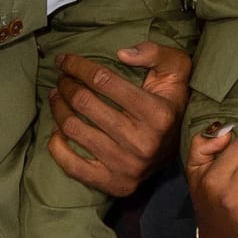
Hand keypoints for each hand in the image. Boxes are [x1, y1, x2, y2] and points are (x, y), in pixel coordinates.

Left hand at [48, 39, 190, 198]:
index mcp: (157, 114)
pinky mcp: (115, 184)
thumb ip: (155, 53)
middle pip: (84, 103)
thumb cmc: (171, 102)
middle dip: (66, 85)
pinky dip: (57, 146)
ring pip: (74, 129)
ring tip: (57, 97)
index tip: (64, 60)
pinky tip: (57, 131)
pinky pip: (73, 166)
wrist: (180, 146)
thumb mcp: (176, 70)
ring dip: (58, 108)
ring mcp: (127, 166)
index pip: (103, 80)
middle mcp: (142, 142)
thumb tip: (121, 54)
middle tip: (61, 79)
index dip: (78, 66)